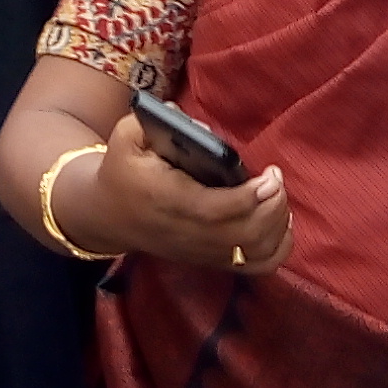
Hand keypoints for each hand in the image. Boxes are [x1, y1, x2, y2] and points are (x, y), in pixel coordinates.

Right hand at [88, 115, 291, 273]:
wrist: (109, 216)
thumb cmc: (123, 171)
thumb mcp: (127, 137)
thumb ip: (157, 121)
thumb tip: (199, 126)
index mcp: (169, 201)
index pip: (216, 210)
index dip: (251, 197)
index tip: (269, 174)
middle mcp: (189, 233)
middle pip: (245, 235)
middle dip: (273, 206)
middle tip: (275, 178)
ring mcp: (202, 251)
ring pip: (256, 253)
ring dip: (278, 224)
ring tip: (277, 195)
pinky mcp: (211, 260)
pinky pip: (256, 267)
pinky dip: (278, 248)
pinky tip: (278, 221)